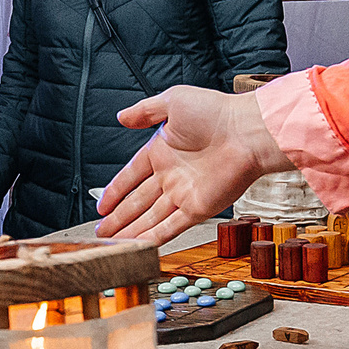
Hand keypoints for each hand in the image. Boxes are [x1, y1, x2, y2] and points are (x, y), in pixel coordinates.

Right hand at [95, 85, 290, 244]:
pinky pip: (170, 227)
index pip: (131, 176)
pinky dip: (153, 238)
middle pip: (137, 202)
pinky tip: (136, 247)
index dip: (115, 191)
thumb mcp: (173, 101)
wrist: (247, 131)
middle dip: (119, 218)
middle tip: (101, 233)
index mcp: (163, 151)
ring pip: (150, 218)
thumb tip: (121, 116)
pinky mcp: (198, 209)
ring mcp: (184, 194)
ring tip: (111, 244)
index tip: (102, 205)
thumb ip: (145, 110)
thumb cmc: (216, 112)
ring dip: (130, 232)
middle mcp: (171, 175)